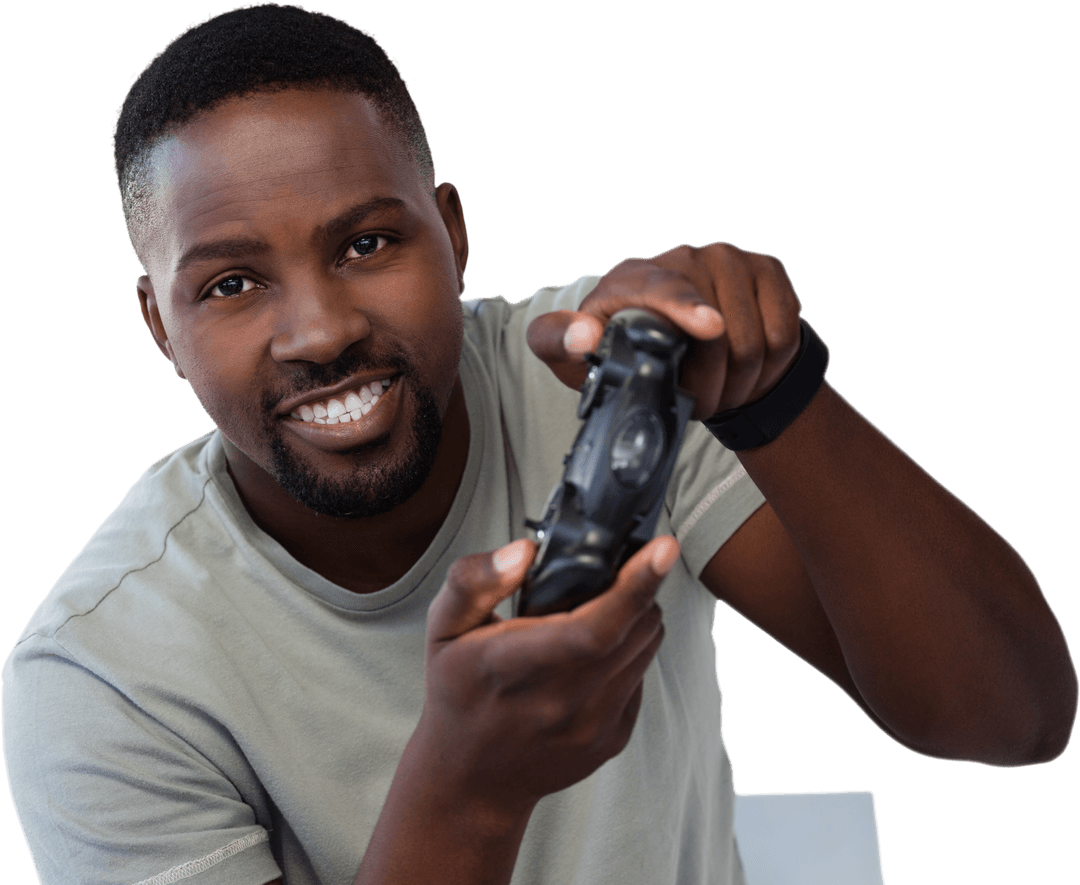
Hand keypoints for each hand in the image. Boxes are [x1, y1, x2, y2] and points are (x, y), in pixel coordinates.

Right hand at [415, 534, 676, 818]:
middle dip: (637, 588)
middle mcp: (559, 702)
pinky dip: (630, 652)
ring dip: (638, 618)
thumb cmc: (457, 691)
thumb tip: (524, 550)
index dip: (635, 586)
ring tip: (602, 610)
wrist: (470, 780)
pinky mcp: (612, 740)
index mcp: (512, 666)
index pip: (592, 629)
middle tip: (614, 572)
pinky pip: (641, 676)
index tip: (663, 549)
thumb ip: (474, 581)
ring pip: (646, 648)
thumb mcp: (444, 628)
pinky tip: (594, 655)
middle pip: (633, 630)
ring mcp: (591, 727)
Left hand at [526, 242, 803, 419]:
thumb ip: (556, 343)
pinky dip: (771, 365)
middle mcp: (684, 257)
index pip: (664, 288)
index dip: (687, 308)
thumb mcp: (576, 355)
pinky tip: (748, 368)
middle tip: (697, 403)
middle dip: (711, 385)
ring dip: (741, 382)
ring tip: (720, 389)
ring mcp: (730, 259)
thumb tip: (581, 336)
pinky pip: (784, 332)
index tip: (709, 329)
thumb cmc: (627, 350)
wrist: (685, 344)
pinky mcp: (768, 270)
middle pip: (719, 333)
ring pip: (755, 339)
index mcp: (633, 277)